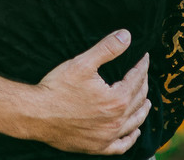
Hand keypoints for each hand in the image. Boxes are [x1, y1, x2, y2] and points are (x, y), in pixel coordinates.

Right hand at [31, 31, 150, 154]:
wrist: (37, 114)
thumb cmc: (57, 88)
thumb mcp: (82, 63)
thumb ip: (107, 49)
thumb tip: (126, 35)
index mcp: (116, 99)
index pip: (136, 79)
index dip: (142, 66)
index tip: (144, 57)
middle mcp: (116, 121)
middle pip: (138, 100)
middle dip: (143, 85)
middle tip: (144, 74)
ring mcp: (107, 136)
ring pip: (134, 123)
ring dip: (142, 110)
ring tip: (147, 102)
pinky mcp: (97, 147)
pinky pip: (121, 145)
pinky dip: (131, 138)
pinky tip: (134, 132)